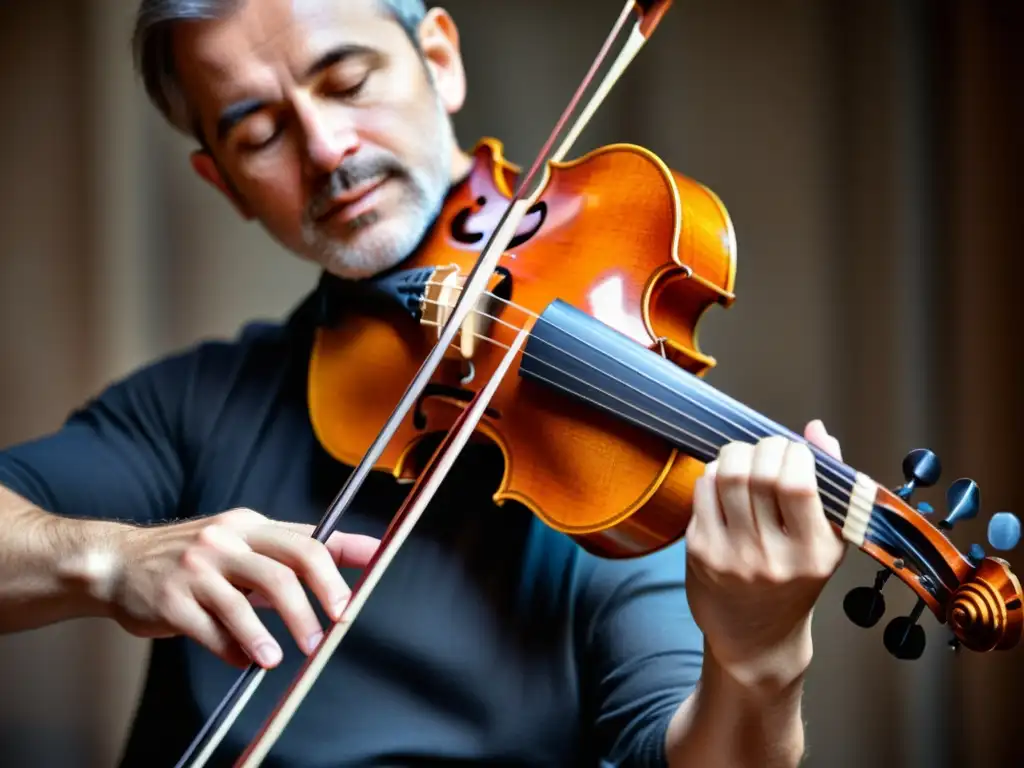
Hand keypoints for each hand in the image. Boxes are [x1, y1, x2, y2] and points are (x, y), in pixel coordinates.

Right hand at [104, 508, 378, 668]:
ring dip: (268, 637)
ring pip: (244, 604)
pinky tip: (244, 658)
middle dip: (312, 606)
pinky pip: (210, 631)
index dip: (342, 563)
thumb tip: (358, 557)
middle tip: (326, 635)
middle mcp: (225, 542)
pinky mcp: (171, 601)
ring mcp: (196, 570)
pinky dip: (232, 650)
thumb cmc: (195, 557)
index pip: (308, 541)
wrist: (119, 563)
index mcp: (250, 526)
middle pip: (283, 570)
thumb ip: (294, 551)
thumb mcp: (243, 541)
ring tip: (278, 659)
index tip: (364, 584)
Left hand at [685, 420, 845, 693]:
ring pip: (727, 476)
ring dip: (736, 454)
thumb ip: (831, 484)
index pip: (797, 484)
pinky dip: (714, 474)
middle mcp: (772, 557)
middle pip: (758, 474)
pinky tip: (724, 483)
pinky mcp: (700, 552)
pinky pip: (703, 491)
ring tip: (746, 460)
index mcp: (813, 553)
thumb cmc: (795, 581)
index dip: (795, 453)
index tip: (796, 452)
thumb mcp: (828, 540)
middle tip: (768, 451)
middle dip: (764, 447)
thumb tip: (816, 430)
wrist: (756, 638)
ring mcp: (731, 555)